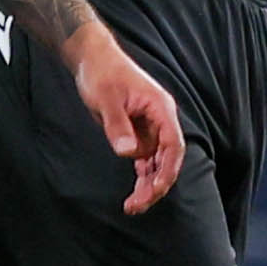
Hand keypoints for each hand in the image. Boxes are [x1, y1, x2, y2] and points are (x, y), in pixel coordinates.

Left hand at [64, 24, 188, 214]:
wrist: (93, 59)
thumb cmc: (102, 73)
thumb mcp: (106, 99)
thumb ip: (118, 126)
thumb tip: (128, 152)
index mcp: (160, 108)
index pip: (173, 144)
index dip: (168, 168)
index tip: (156, 188)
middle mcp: (160, 120)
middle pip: (167, 158)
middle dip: (156, 184)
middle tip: (137, 205)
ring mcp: (151, 127)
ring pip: (156, 163)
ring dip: (148, 184)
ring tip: (132, 206)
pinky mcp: (139, 131)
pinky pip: (145, 159)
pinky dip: (141, 175)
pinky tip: (134, 194)